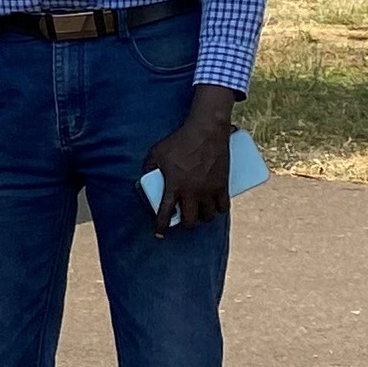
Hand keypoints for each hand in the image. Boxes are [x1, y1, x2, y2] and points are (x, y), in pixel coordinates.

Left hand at [145, 101, 238, 232]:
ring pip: (208, 216)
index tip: (159, 234)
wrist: (206, 131)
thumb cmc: (179, 141)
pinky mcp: (223, 185)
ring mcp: (209, 190)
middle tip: (183, 219)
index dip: (161, 227)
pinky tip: (215, 208)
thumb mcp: (156, 152)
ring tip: (199, 212)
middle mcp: (192, 192)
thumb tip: (144, 176)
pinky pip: (223, 207)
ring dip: (202, 217)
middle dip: (186, 223)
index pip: (166, 214)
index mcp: (174, 187)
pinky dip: (219, 210)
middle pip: (191, 221)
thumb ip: (148, 166)